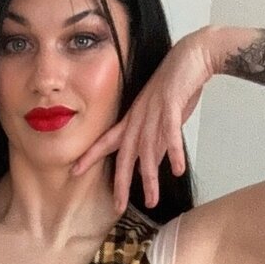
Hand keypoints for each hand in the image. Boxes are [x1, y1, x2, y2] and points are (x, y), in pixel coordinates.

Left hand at [71, 28, 215, 211]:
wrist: (191, 56)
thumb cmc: (176, 89)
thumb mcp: (160, 120)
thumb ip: (155, 144)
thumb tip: (150, 168)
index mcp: (132, 120)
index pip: (106, 142)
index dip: (90, 156)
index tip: (73, 171)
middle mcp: (138, 118)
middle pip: (125, 155)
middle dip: (121, 183)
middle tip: (117, 207)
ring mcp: (154, 112)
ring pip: (148, 151)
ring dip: (149, 177)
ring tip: (151, 201)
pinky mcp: (172, 106)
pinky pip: (171, 133)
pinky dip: (174, 152)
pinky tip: (176, 170)